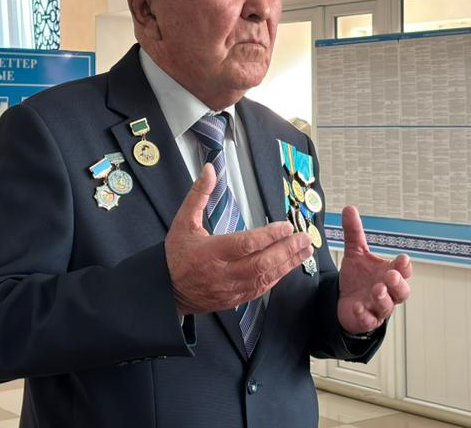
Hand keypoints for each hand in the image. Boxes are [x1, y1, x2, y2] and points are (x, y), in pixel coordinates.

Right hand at [166, 164, 312, 315]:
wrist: (165, 289)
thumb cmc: (176, 255)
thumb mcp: (183, 221)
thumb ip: (199, 194)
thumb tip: (210, 170)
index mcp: (210, 252)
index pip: (245, 244)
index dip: (268, 236)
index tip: (285, 226)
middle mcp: (223, 273)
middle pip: (261, 263)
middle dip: (286, 250)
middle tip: (304, 238)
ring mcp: (230, 289)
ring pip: (264, 278)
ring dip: (288, 264)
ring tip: (305, 250)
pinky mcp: (234, 299)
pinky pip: (260, 289)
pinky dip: (276, 277)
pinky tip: (288, 266)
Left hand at [337, 206, 410, 333]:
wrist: (344, 301)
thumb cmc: (358, 278)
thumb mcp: (355, 253)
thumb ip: (354, 232)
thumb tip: (349, 208)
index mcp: (389, 274)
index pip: (403, 270)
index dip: (404, 266)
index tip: (402, 259)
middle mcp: (388, 292)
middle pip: (402, 291)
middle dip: (398, 284)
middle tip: (390, 275)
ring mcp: (378, 307)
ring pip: (387, 307)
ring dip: (383, 298)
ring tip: (377, 289)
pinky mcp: (366, 319)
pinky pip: (369, 319)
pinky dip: (364, 313)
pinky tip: (358, 306)